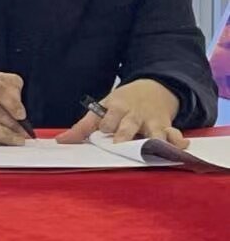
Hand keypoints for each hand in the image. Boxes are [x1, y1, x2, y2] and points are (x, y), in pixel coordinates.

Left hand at [55, 79, 184, 147]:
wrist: (152, 89)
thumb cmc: (121, 103)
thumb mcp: (102, 108)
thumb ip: (83, 127)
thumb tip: (61, 141)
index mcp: (113, 108)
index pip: (104, 119)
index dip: (101, 127)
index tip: (97, 136)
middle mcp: (131, 115)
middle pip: (126, 127)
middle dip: (122, 136)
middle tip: (118, 147)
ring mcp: (150, 121)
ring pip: (151, 132)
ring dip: (151, 141)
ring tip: (149, 151)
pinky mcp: (166, 126)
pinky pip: (174, 134)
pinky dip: (177, 140)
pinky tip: (179, 146)